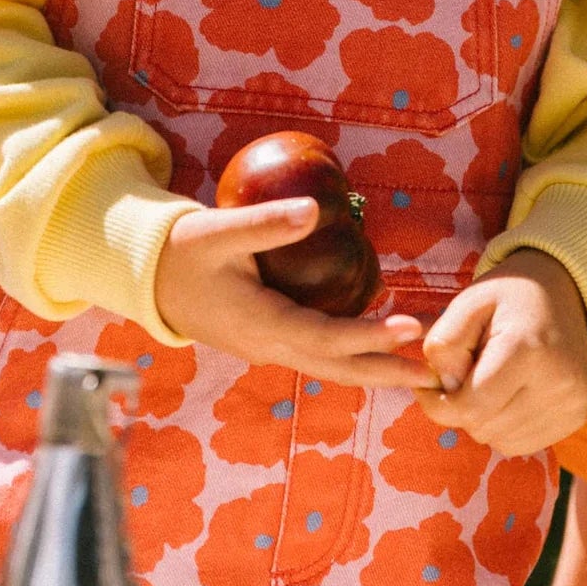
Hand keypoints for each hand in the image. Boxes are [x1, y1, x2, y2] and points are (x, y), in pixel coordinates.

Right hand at [154, 197, 435, 388]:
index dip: (370, 336)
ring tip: (418, 370)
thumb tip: (313, 209)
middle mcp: (269, 346)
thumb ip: (264, 224)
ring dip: (373, 368)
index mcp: (260, 324)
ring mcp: (270, 348)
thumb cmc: (184, 252)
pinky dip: (352, 356)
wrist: (151, 280)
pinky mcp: (271, 341)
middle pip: (336, 367)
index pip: (326, 338)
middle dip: (385, 371)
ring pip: (329, 367)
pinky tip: (378, 345)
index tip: (410, 329)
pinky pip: (319, 356)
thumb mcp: (218, 231)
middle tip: (434, 375)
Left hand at [414, 249, 586, 453]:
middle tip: (466, 374)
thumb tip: (446, 388)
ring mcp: (570, 404)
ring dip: (483, 418)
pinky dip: (505, 426)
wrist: (566, 294)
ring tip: (490, 380)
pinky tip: (510, 393)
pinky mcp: (576, 417)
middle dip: (463, 407)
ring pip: (500, 441)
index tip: (428, 386)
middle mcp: (556, 383)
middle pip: (484, 427)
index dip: (439, 403)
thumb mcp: (468, 302)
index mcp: (528, 350)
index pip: (470, 407)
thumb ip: (445, 343)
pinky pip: (522, 444)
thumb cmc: (508, 297)